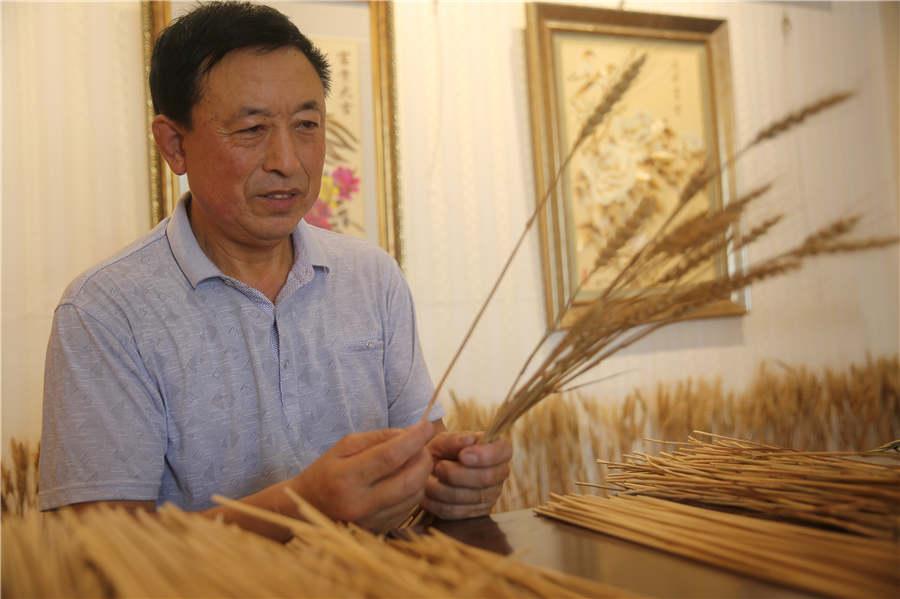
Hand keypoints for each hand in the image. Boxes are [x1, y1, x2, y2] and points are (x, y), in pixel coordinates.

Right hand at [290, 420, 434, 532]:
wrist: (307, 509)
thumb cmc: (325, 472)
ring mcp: (371, 521)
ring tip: (415, 460)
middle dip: (424, 458)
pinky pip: (409, 508)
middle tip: (424, 445)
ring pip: (414, 496)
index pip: (390, 456)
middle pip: (409, 480)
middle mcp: (359, 504)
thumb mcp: (343, 447)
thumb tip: (410, 433)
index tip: (427, 426)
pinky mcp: (379, 530)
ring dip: (422, 475)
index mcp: (346, 478)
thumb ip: (377, 438)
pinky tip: (406, 479)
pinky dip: (415, 490)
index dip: (414, 439)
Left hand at [423, 431, 511, 519]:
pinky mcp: (477, 512)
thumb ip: (454, 440)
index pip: (504, 451)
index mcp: (497, 449)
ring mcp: (491, 495)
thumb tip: (469, 440)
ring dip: (445, 489)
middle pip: (487, 477)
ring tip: (429, 480)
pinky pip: (460, 512)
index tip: (463, 455)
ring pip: (472, 497)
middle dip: (459, 474)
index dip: (485, 455)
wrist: (428, 473)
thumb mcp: (442, 441)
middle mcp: (499, 473)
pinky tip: (429, 494)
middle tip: (439, 467)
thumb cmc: (440, 452)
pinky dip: (440, 503)